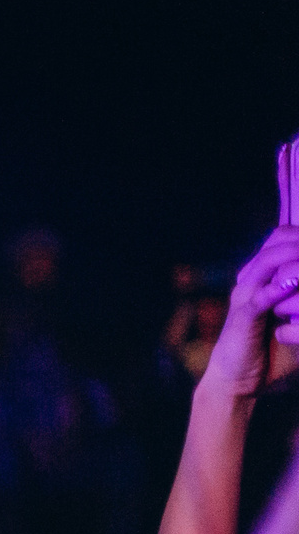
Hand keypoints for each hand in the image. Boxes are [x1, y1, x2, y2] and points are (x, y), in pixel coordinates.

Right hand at [197, 138, 298, 401]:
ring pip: (274, 254)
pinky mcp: (243, 313)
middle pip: (282, 230)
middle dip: (296, 202)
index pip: (289, 226)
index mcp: (276, 271)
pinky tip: (293, 284)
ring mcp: (249, 290)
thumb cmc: (276, 353)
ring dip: (296, 251)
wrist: (239, 383)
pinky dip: (280, 286)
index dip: (291, 184)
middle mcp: (259, 273)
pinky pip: (262, 292)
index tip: (294, 149)